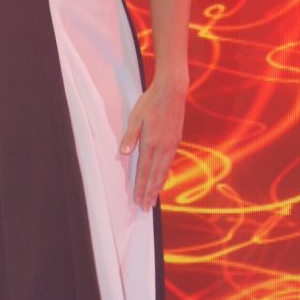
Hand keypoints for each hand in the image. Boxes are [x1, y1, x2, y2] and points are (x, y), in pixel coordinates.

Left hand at [118, 80, 186, 210]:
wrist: (172, 91)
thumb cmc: (150, 102)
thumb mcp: (135, 117)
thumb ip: (130, 136)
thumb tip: (123, 152)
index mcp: (151, 142)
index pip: (144, 170)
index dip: (141, 187)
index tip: (138, 201)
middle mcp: (163, 147)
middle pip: (155, 176)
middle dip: (150, 193)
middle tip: (146, 208)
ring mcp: (171, 145)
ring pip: (164, 171)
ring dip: (158, 187)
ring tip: (154, 200)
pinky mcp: (176, 141)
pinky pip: (169, 163)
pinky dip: (165, 175)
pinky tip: (163, 179)